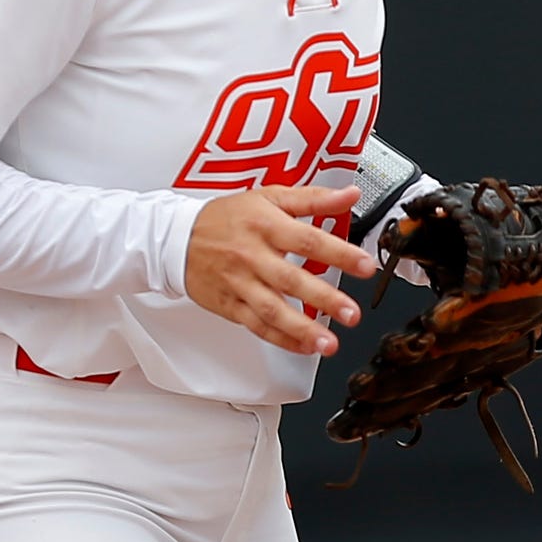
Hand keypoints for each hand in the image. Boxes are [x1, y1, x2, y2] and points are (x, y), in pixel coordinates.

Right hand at [186, 185, 371, 355]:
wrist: (175, 238)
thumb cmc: (226, 217)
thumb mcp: (269, 197)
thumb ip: (313, 198)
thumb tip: (350, 194)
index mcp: (266, 225)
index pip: (308, 240)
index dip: (339, 253)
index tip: (365, 266)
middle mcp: (252, 256)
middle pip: (291, 280)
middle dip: (324, 300)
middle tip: (352, 314)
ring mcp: (240, 283)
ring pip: (272, 310)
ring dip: (302, 329)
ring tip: (329, 343)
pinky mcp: (230, 305)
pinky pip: (257, 325)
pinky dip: (281, 339)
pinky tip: (304, 347)